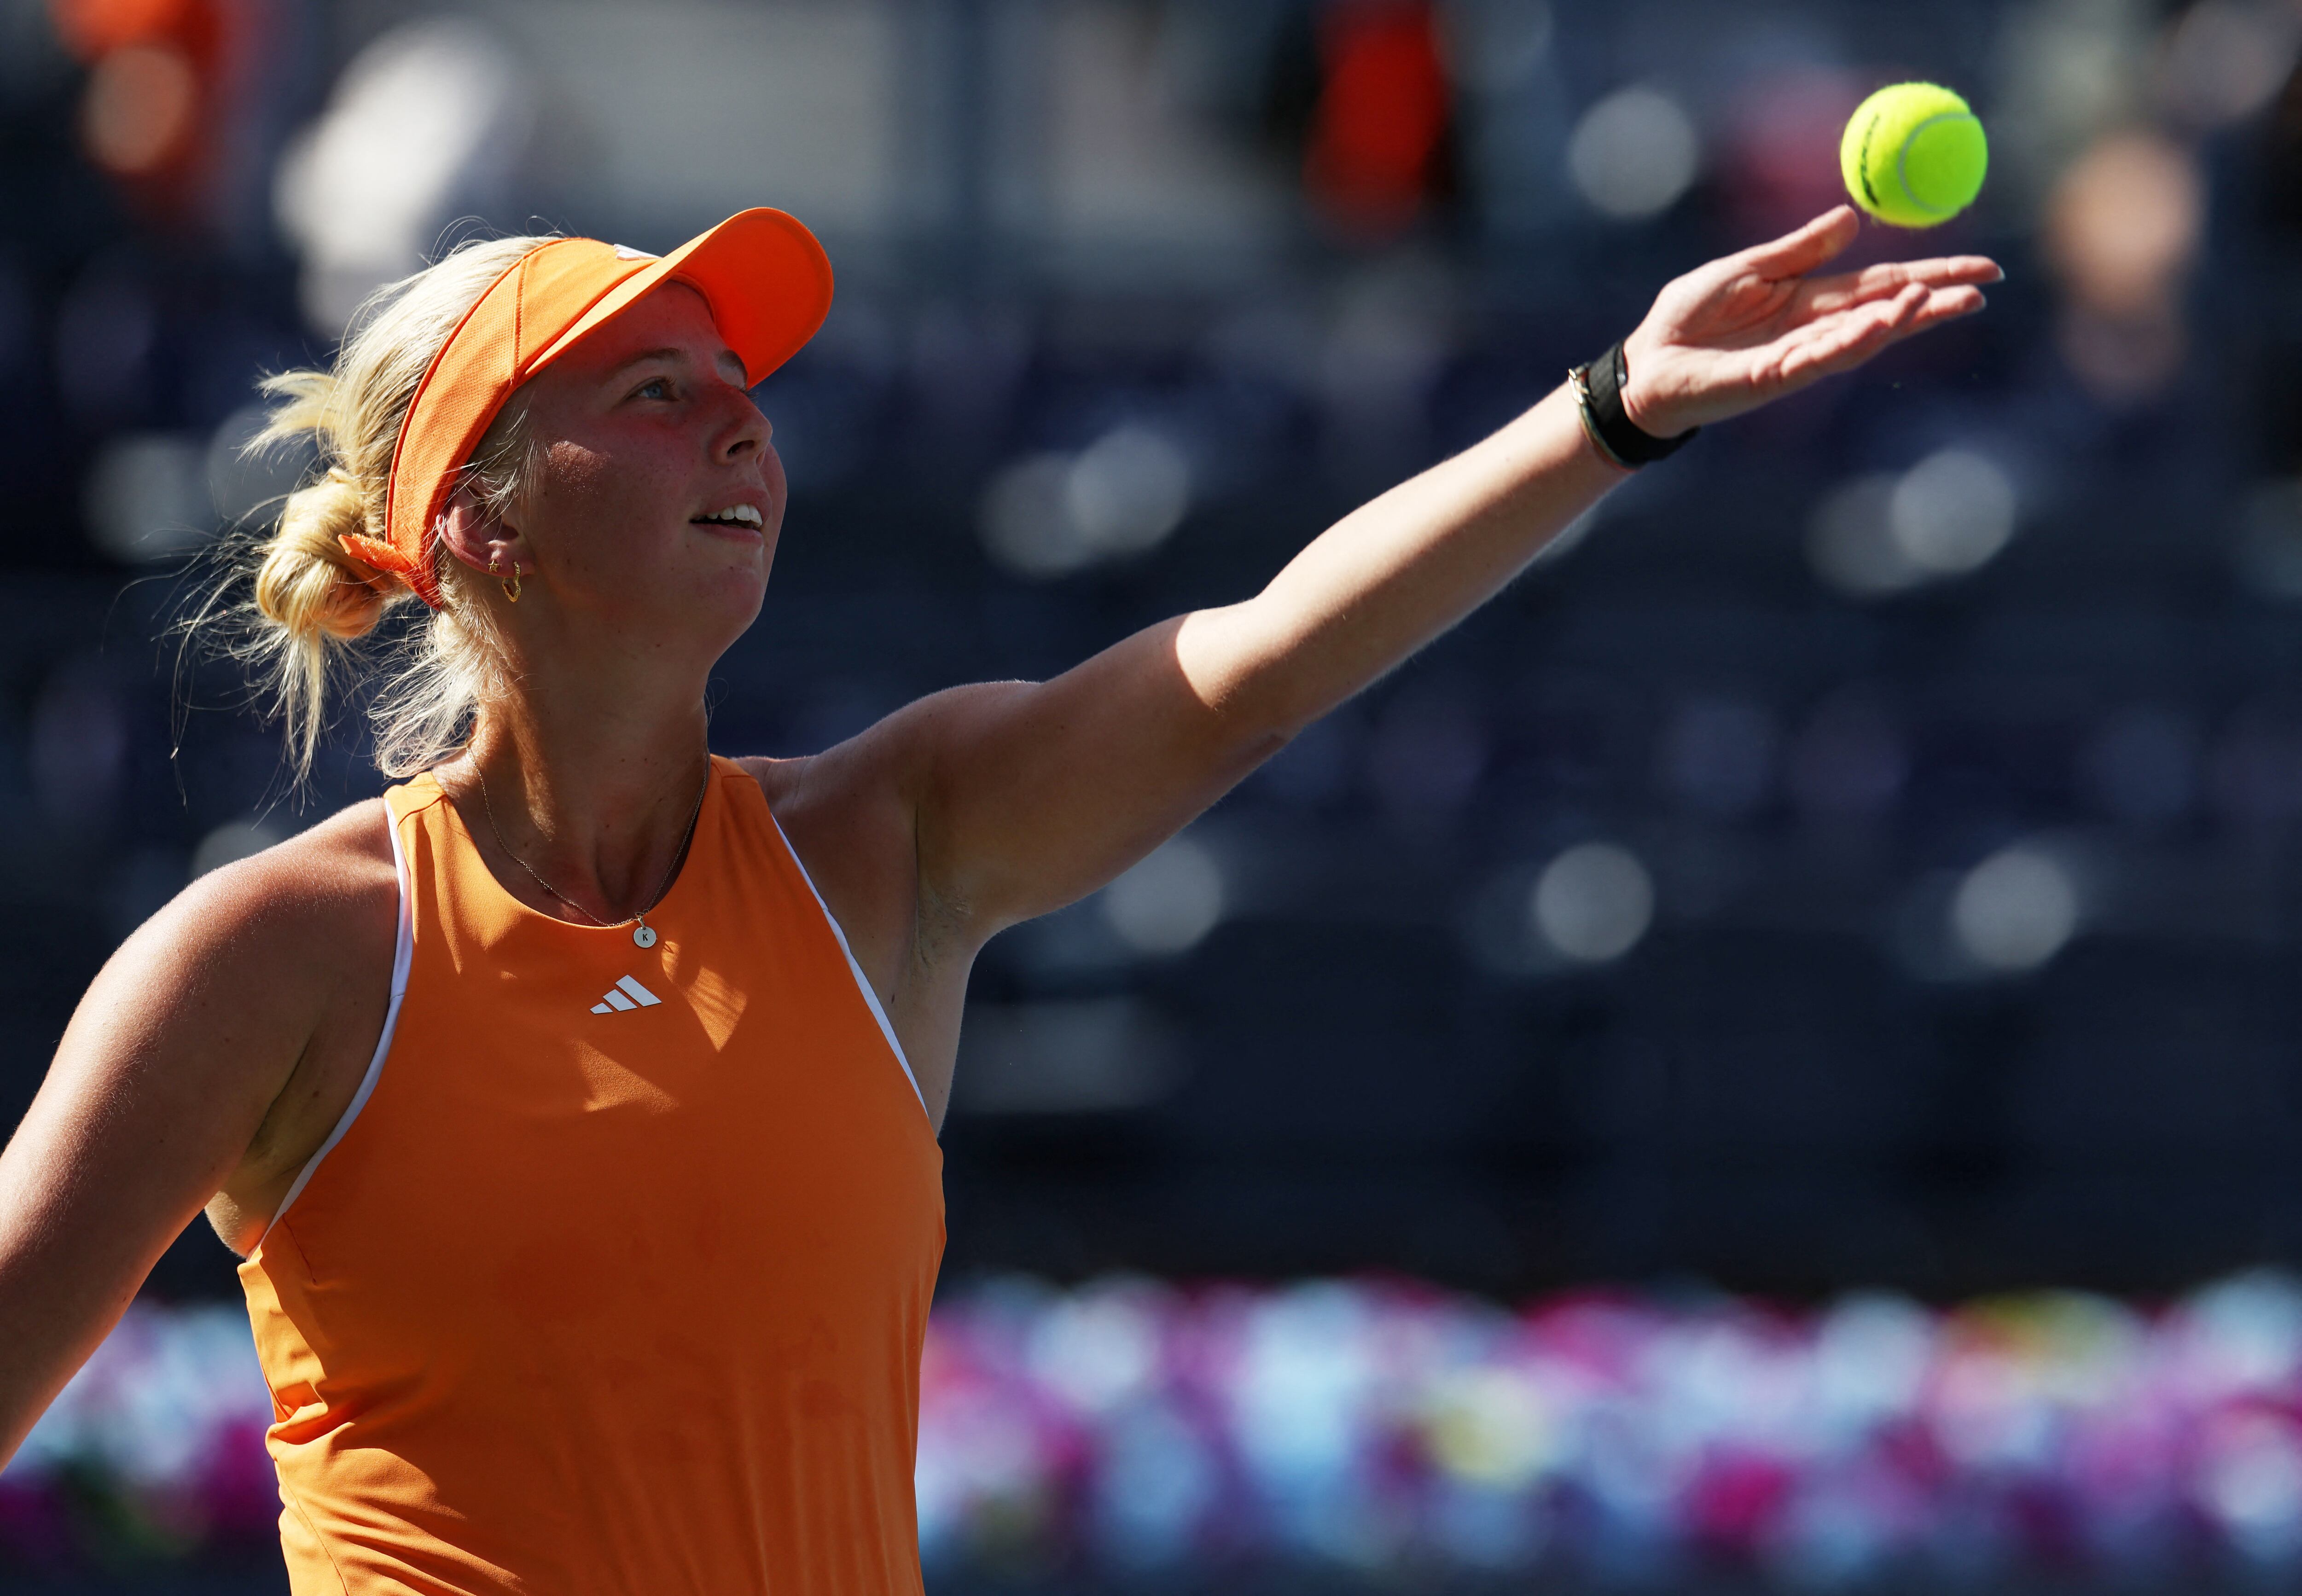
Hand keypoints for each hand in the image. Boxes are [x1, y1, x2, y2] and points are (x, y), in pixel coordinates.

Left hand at [1617, 206, 2001, 438]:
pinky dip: (1854, 341)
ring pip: (1863, 337)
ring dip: (1904, 320)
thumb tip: (1852, 219)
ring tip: (1944, 300)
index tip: (1980, 268)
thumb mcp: (1745, 269)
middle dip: (1935, 301)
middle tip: (1985, 289)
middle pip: (1887, 312)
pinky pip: (1821, 359)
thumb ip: (1797, 250)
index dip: (1930, 275)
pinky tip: (1884, 325)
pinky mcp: (1773, 378)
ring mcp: (1797, 358)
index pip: (1881, 284)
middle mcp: (1813, 331)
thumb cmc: (1687, 318)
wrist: (1644, 363)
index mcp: (1809, 300)